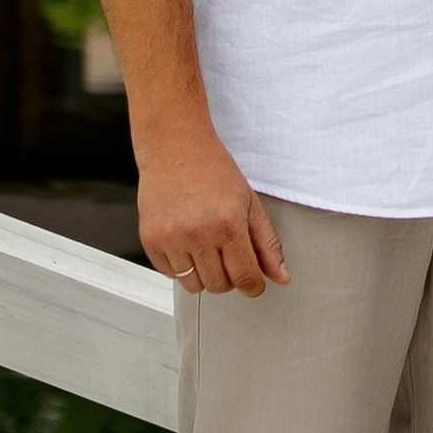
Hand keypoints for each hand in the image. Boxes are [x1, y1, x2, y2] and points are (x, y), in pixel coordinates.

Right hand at [137, 124, 290, 297]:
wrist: (174, 147)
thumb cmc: (212, 170)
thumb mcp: (249, 203)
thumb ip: (267, 244)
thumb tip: (281, 277)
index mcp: (228, 224)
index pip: (245, 277)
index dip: (253, 285)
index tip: (252, 283)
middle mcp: (198, 234)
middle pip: (219, 286)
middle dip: (228, 276)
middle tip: (227, 252)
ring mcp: (171, 239)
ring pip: (193, 286)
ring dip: (203, 273)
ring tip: (205, 246)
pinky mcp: (150, 240)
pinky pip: (169, 275)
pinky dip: (180, 266)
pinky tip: (185, 242)